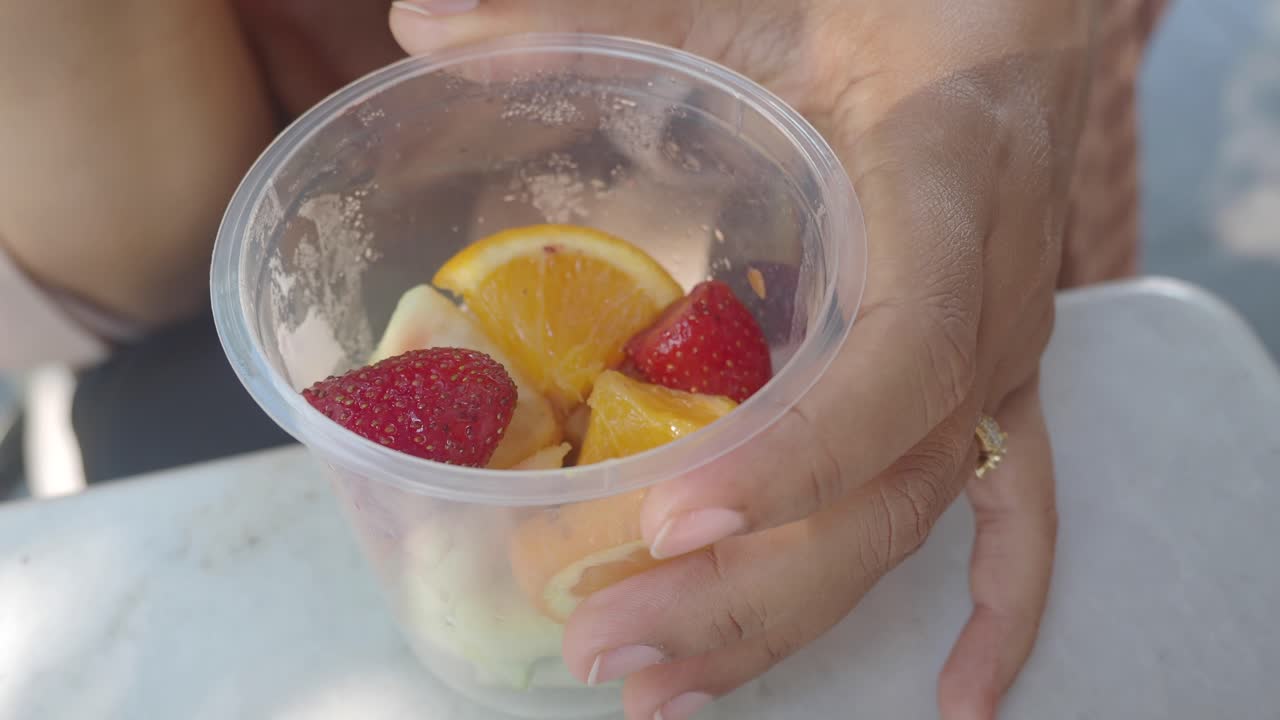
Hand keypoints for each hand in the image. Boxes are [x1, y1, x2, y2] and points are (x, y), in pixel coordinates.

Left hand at [389, 2, 1083, 717]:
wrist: (1012, 22)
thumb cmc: (893, 5)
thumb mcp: (753, 3)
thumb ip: (597, 17)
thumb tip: (422, 23)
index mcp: (943, 200)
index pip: (901, 359)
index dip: (799, 455)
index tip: (673, 519)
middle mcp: (990, 306)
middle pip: (888, 487)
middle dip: (749, 586)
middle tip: (607, 643)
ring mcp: (1007, 358)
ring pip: (913, 519)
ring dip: (796, 616)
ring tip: (667, 689)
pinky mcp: (1005, 384)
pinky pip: (1021, 513)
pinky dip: (998, 612)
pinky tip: (958, 699)